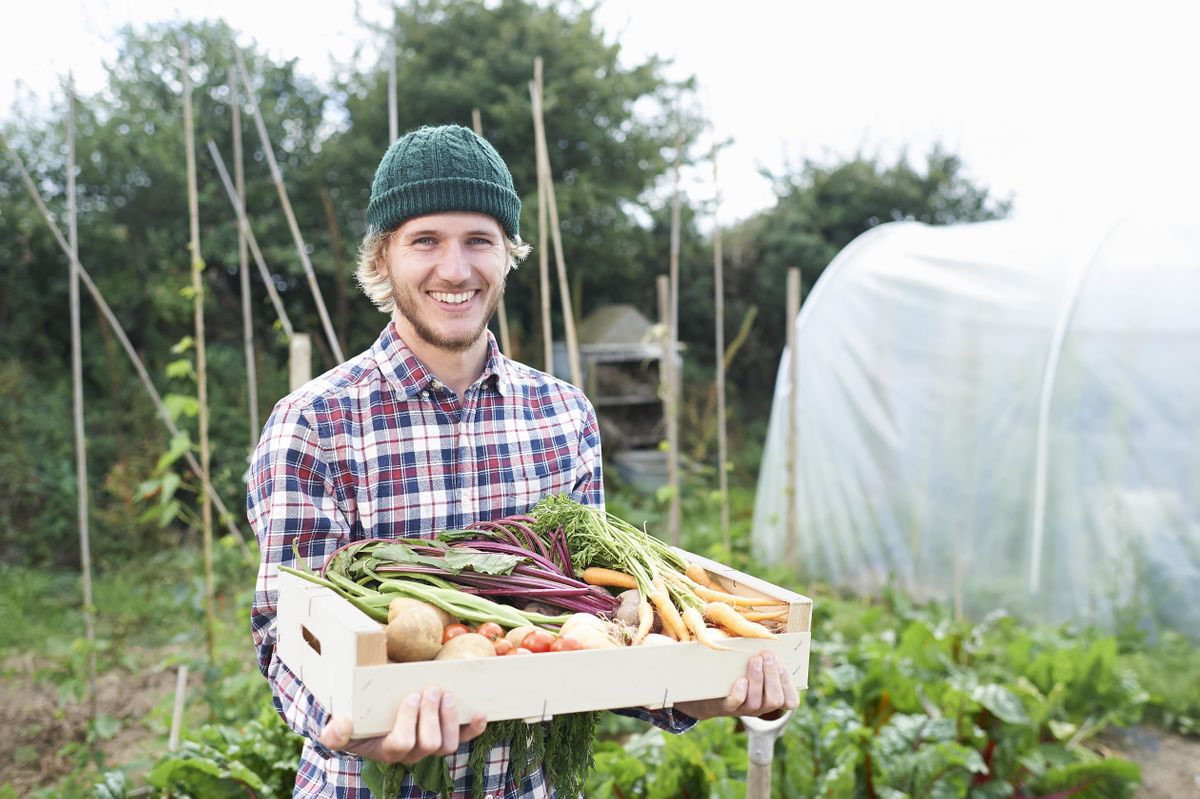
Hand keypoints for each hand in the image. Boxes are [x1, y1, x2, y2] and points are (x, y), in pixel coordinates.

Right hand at [318, 686, 486, 762]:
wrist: (371, 722)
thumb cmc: (357, 723)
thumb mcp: (340, 729)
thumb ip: (335, 732)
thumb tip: (342, 725)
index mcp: (388, 750)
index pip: (402, 743)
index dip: (410, 720)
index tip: (411, 696)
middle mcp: (412, 753)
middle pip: (429, 744)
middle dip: (432, 715)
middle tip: (429, 689)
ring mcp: (430, 746)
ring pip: (448, 745)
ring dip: (450, 718)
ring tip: (446, 694)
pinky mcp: (444, 736)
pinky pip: (464, 738)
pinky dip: (473, 728)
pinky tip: (480, 714)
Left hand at [674, 651, 799, 720]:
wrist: (706, 692)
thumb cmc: (735, 673)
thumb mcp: (752, 667)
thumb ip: (764, 658)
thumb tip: (767, 635)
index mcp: (770, 697)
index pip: (791, 701)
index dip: (789, 683)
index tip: (782, 665)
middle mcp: (760, 707)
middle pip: (776, 700)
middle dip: (773, 676)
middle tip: (767, 655)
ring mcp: (743, 709)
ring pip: (757, 701)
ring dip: (758, 678)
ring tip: (754, 660)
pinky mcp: (726, 707)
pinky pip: (737, 703)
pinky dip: (740, 692)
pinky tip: (741, 680)